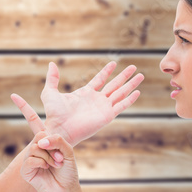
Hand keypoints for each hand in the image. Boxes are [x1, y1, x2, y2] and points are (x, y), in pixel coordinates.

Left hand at [11, 61, 142, 146]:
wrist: (59, 129)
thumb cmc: (53, 114)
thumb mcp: (50, 92)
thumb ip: (52, 78)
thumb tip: (52, 63)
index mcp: (85, 93)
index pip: (99, 79)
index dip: (107, 71)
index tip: (114, 63)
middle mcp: (96, 100)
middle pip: (114, 85)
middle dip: (124, 76)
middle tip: (134, 67)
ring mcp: (103, 108)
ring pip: (120, 93)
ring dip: (131, 84)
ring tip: (141, 75)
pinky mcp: (107, 116)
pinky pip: (121, 105)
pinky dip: (130, 99)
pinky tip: (137, 92)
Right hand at [19, 133, 80, 191]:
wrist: (67, 189)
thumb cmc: (67, 171)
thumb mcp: (68, 152)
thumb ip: (58, 141)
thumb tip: (41, 142)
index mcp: (44, 146)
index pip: (41, 134)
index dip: (51, 140)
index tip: (61, 153)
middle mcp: (35, 152)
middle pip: (37, 139)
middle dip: (51, 149)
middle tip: (60, 159)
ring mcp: (29, 161)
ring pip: (33, 149)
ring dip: (47, 157)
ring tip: (56, 165)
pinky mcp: (25, 172)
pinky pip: (29, 161)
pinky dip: (40, 162)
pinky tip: (46, 168)